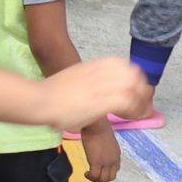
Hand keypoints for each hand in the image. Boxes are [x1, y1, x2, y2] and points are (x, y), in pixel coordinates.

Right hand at [34, 58, 150, 132]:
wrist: (39, 100)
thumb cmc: (52, 93)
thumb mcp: (74, 78)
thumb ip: (89, 79)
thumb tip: (100, 88)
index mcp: (93, 65)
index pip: (125, 64)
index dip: (135, 78)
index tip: (134, 92)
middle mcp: (99, 72)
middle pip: (134, 73)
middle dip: (141, 90)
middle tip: (138, 105)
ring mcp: (100, 85)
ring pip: (134, 87)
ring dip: (140, 102)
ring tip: (135, 113)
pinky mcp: (101, 100)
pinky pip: (128, 101)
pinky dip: (133, 110)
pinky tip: (126, 117)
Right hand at [79, 120, 122, 181]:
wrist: (97, 125)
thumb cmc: (99, 126)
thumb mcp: (106, 139)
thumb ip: (105, 147)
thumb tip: (98, 147)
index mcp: (117, 155)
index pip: (115, 169)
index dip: (107, 171)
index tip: (99, 168)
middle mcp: (114, 161)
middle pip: (110, 177)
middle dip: (101, 178)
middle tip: (93, 174)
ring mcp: (106, 163)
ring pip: (103, 179)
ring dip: (95, 179)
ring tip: (88, 175)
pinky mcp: (97, 163)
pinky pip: (94, 176)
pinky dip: (90, 177)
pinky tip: (86, 173)